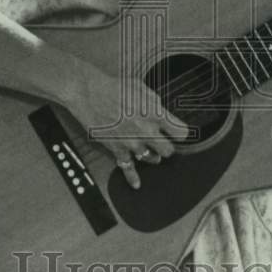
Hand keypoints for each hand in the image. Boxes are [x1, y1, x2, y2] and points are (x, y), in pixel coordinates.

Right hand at [63, 67, 188, 189]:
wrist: (89, 93)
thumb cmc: (113, 87)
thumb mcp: (141, 87)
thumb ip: (155, 103)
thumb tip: (160, 111)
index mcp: (155, 114)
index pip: (181, 132)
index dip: (181, 132)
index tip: (180, 133)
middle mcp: (146, 131)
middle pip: (169, 150)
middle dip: (168, 146)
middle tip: (165, 142)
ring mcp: (132, 143)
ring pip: (152, 159)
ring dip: (153, 155)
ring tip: (151, 151)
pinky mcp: (118, 149)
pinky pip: (128, 168)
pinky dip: (133, 178)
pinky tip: (137, 183)